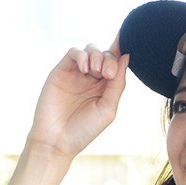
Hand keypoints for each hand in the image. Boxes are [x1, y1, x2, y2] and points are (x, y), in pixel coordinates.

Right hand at [28, 37, 128, 162]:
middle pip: (106, 55)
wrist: (57, 140)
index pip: (117, 65)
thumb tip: (126, 57)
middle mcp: (93, 79)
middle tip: (107, 75)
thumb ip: (118, 84)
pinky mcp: (61, 71)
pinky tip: (85, 70)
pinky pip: (73, 53)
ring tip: (96, 72)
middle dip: (109, 60)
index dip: (122, 53)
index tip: (128, 45)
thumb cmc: (84, 129)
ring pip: (91, 50)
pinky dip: (82, 56)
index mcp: (107, 88)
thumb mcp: (108, 108)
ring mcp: (77, 74)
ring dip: (97, 56)